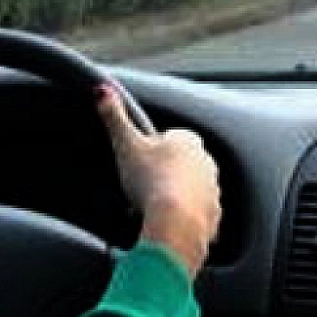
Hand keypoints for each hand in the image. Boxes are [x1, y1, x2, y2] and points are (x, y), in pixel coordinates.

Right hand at [96, 84, 221, 274]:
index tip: (140, 162)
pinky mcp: (214, 216)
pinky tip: (168, 226)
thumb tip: (102, 90)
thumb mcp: (126, 145)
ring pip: (192, 189)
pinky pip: (198, 214)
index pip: (172, 137)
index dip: (154, 149)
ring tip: (153, 210)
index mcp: (188, 141)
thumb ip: (114, 117)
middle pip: (184, 163)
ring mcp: (213, 190)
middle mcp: (206, 162)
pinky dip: (185, 219)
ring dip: (176, 196)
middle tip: (143, 188)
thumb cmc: (151, 180)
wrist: (175, 224)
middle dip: (166, 174)